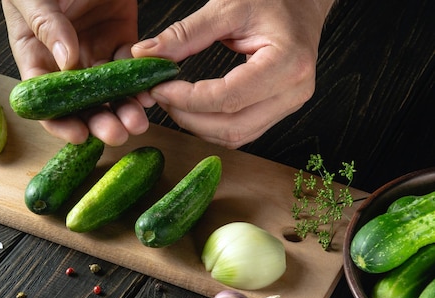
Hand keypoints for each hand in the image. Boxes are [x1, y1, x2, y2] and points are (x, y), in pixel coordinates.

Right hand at [1, 0, 149, 144]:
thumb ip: (46, 26)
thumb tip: (66, 63)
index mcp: (36, 55)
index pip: (45, 100)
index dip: (60, 121)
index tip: (79, 134)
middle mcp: (65, 61)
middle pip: (81, 103)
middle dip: (99, 121)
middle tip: (117, 133)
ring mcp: (94, 51)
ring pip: (110, 91)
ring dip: (124, 107)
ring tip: (137, 120)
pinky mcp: (121, 39)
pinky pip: (133, 67)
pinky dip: (142, 80)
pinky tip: (149, 91)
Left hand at [132, 0, 335, 147]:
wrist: (302, 3)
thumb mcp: (227, 7)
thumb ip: (185, 34)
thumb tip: (144, 54)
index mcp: (288, 63)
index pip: (228, 98)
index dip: (187, 99)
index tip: (158, 88)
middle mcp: (294, 92)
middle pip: (231, 127)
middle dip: (187, 117)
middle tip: (160, 96)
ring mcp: (289, 106)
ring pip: (234, 136)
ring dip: (196, 125)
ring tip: (173, 100)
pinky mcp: (278, 112)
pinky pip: (240, 132)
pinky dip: (210, 126)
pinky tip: (192, 107)